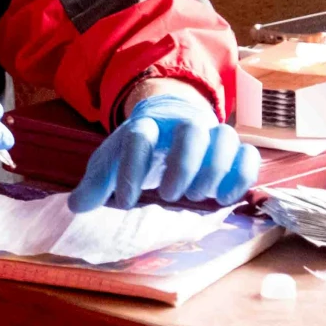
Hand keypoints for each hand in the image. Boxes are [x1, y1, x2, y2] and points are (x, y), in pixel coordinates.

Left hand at [72, 91, 260, 212]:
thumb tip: (76, 207)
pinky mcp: (235, 149)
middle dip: (183, 165)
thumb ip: (96, 183)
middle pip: (192, 130)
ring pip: (226, 137)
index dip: (131, 169)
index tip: (125, 201)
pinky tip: (226, 198)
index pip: (139, 137)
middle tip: (170, 195)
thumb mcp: (112, 162)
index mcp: (147, 124)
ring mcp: (212, 133)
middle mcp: (182, 124)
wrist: (171, 118)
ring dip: (214, 169)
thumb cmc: (140, 148)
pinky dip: (243, 175)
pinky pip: (249, 155)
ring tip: (197, 196)